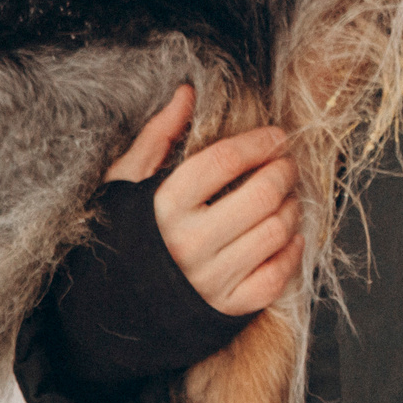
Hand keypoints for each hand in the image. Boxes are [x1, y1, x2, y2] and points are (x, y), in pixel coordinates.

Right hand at [106, 86, 302, 316]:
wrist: (110, 311)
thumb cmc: (122, 236)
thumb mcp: (126, 183)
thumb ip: (158, 136)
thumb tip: (187, 91)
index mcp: (163, 206)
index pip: (226, 160)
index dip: (259, 142)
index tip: (276, 135)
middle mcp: (189, 243)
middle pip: (261, 195)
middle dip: (283, 172)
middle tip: (286, 164)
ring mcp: (210, 279)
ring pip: (276, 231)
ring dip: (292, 208)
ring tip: (287, 197)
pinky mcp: (227, 307)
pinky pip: (278, 275)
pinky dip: (292, 251)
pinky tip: (288, 235)